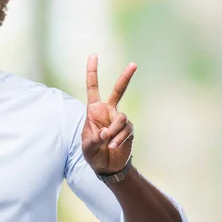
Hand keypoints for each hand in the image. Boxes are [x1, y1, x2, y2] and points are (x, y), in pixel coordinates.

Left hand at [81, 54, 136, 174]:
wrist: (107, 166)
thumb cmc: (93, 154)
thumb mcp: (87, 147)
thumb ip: (94, 139)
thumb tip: (106, 132)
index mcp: (94, 110)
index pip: (93, 87)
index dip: (92, 72)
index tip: (93, 55)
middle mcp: (109, 111)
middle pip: (119, 91)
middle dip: (126, 77)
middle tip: (134, 64)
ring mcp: (120, 120)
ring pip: (122, 118)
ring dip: (115, 130)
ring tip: (108, 142)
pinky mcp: (129, 130)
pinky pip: (126, 130)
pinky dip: (119, 138)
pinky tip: (113, 146)